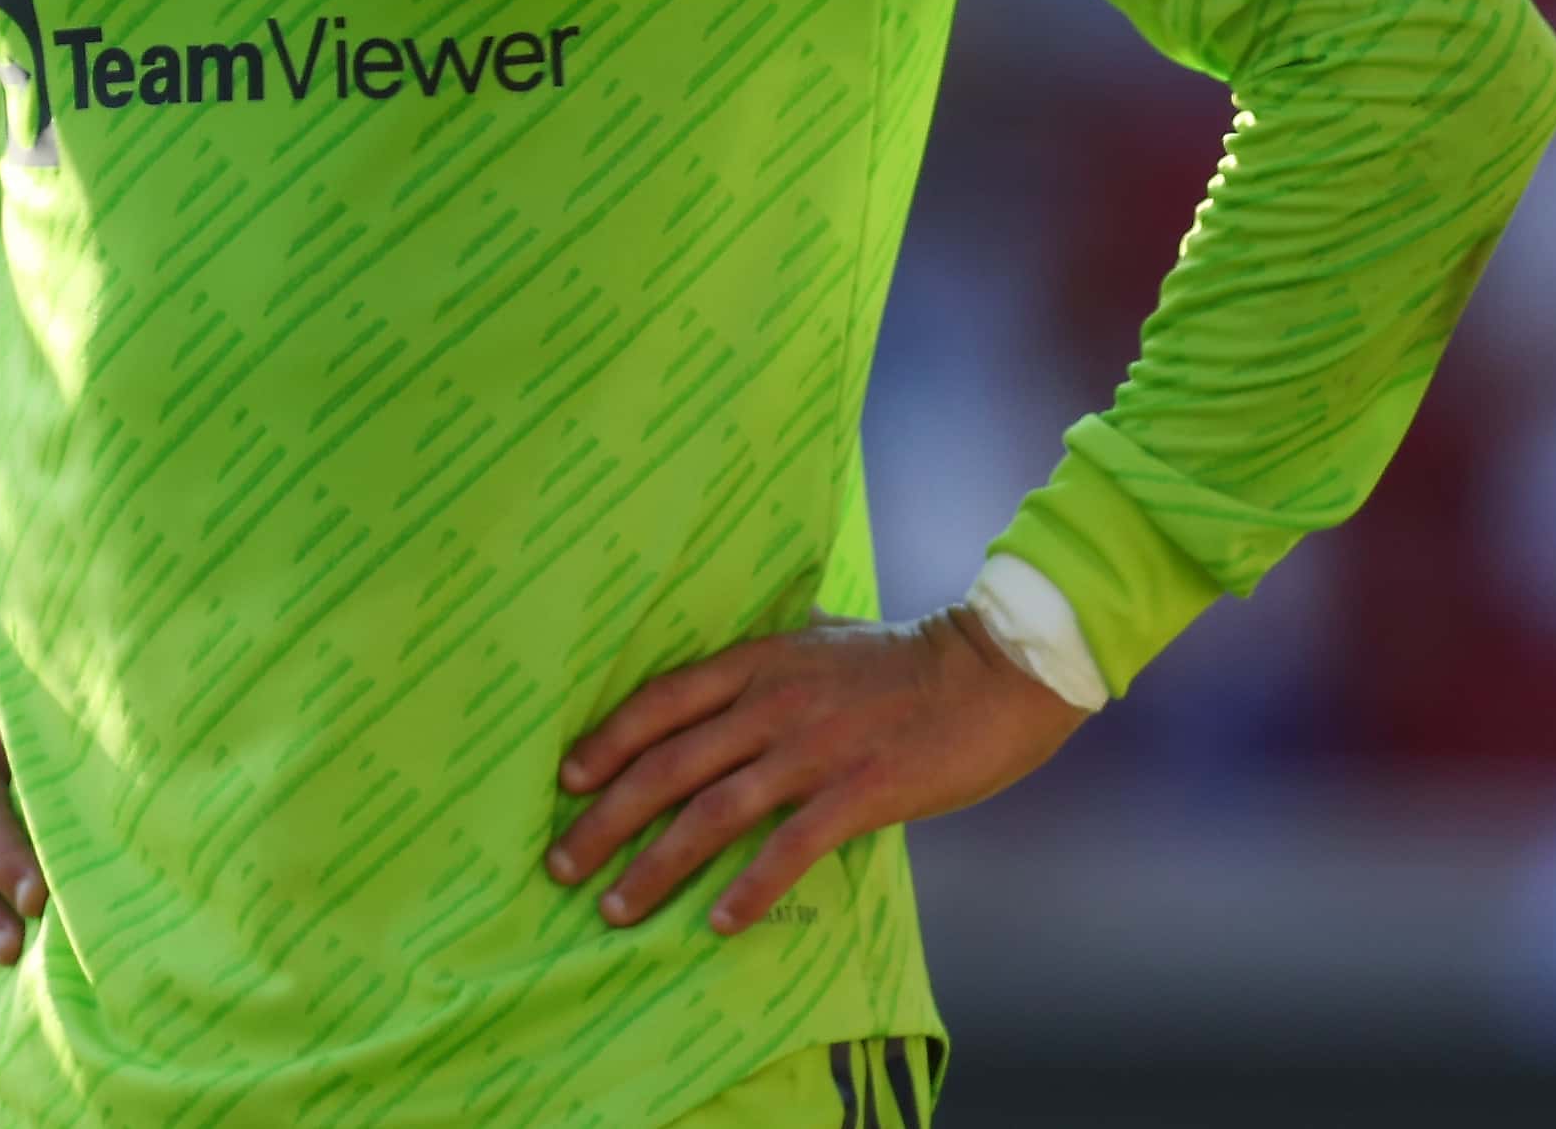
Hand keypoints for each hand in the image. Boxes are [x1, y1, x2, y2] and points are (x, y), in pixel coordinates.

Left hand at [548, 604, 1087, 936]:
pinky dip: (749, 888)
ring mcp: (812, 749)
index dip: (606, 744)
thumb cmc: (909, 655)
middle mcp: (770, 704)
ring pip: (711, 813)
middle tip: (560, 866)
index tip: (565, 783)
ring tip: (615, 909)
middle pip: (665, 766)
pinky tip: (717, 923)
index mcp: (756, 662)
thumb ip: (776, 648)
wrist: (995, 668)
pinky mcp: (860, 792)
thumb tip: (744, 650)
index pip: (659, 703)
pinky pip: (789, 847)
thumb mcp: (823, 633)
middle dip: (604, 821)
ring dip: (655, 866)